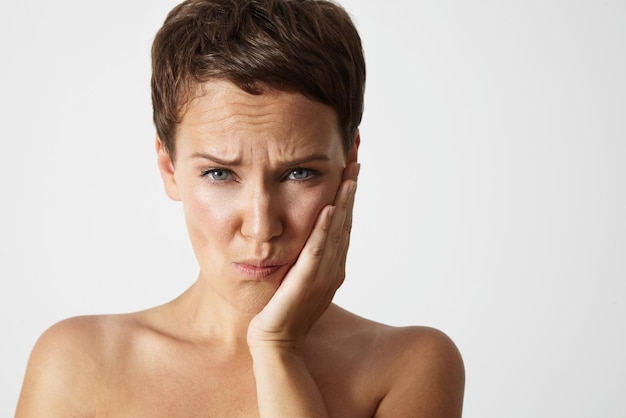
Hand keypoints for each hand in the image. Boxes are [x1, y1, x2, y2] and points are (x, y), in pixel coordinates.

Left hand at [247, 162, 359, 350]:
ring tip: (350, 175)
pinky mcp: (307, 282)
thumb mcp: (297, 281)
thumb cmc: (282, 313)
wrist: (276, 344)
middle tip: (356, 161)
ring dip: (344, 202)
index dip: (347, 197)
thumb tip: (303, 240)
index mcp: (332, 268)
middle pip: (346, 222)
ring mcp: (323, 276)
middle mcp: (333, 269)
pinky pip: (317, 250)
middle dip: (351, 190)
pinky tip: (329, 207)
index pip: (343, 225)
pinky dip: (325, 228)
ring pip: (337, 232)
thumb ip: (304, 260)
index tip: (350, 172)